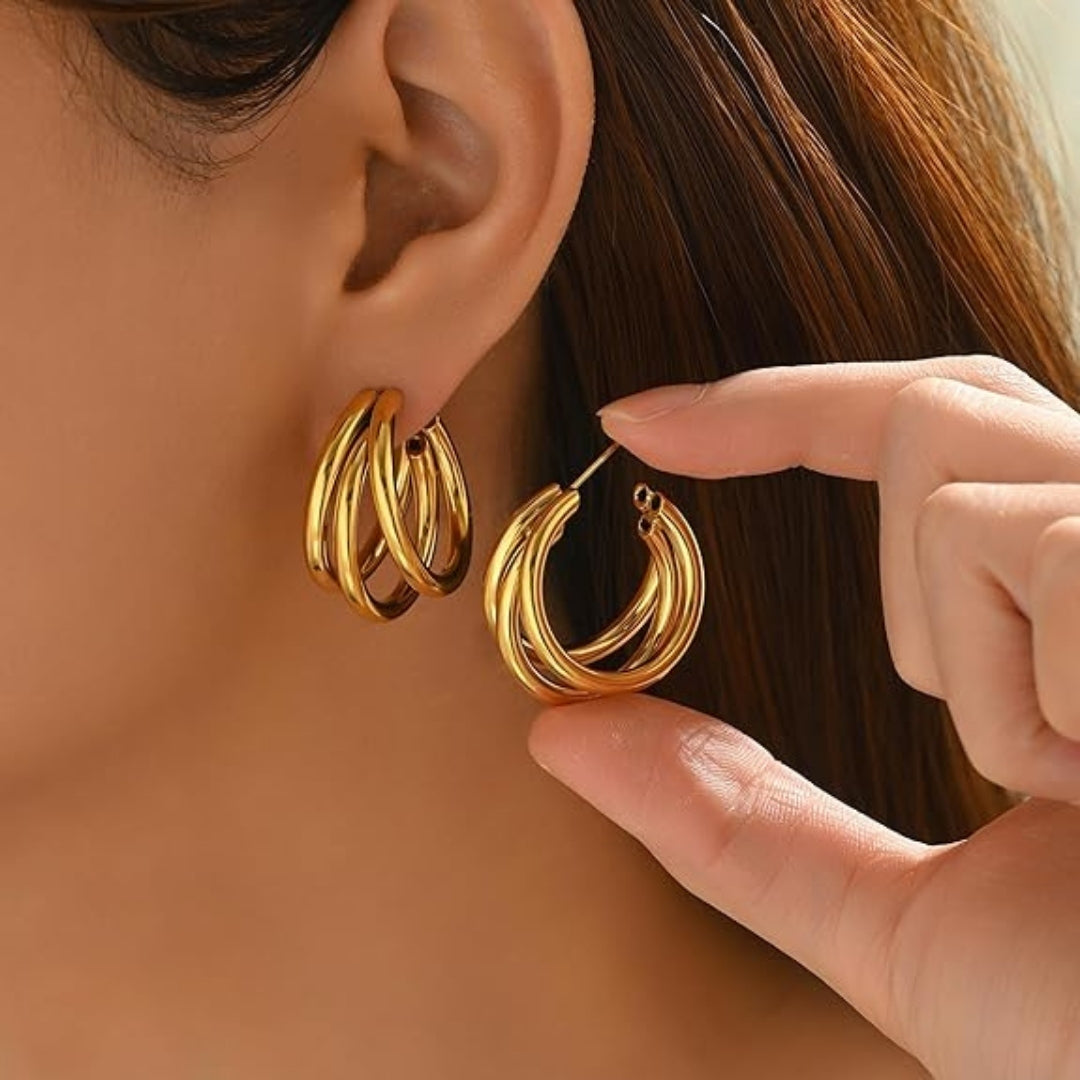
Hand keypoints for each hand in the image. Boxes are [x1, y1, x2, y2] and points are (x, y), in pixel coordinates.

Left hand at [528, 356, 1079, 1079]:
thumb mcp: (904, 929)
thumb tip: (565, 738)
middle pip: (939, 408)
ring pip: (968, 503)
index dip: (773, 408)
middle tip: (958, 716)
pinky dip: (1036, 710)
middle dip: (891, 557)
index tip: (638, 420)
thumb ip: (737, 828)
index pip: (930, 421)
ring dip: (973, 683)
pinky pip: (1049, 553)